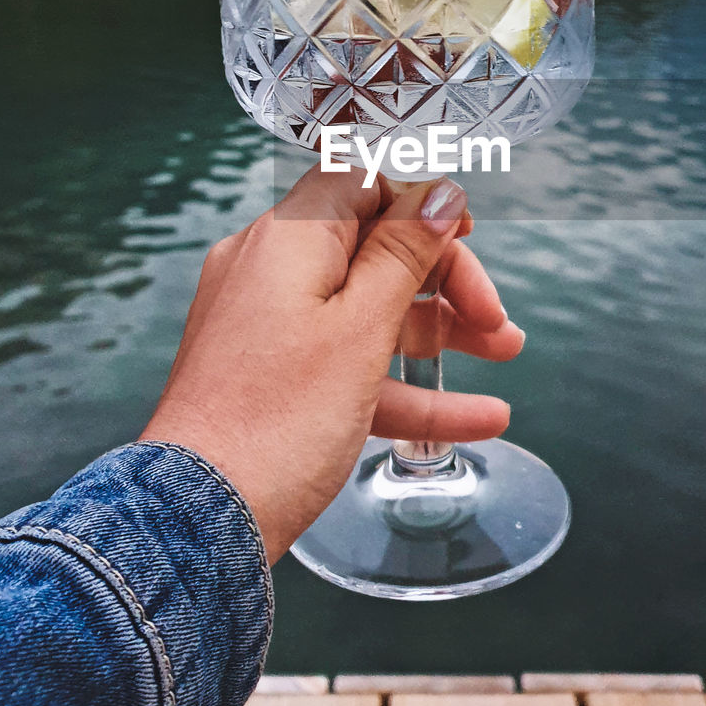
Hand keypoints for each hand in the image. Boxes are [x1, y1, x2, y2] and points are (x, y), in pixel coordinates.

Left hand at [140, 167, 524, 563]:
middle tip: (496, 319)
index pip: (358, 183)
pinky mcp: (271, 376)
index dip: (418, 201)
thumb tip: (438, 192)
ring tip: (504, 354)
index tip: (466, 234)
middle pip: (373, 248)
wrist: (201, 522)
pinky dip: (403, 382)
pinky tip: (474, 416)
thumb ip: (405, 254)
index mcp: (287, 240)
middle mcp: (269, 271)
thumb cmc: (275, 422)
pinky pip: (347, 363)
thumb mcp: (361, 329)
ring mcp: (267, 325)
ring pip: (367, 309)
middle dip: (446, 280)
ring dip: (439, 331)